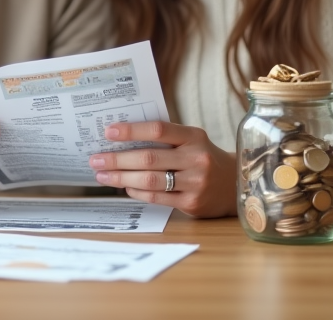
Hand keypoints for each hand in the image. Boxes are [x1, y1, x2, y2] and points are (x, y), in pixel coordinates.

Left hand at [88, 121, 235, 217]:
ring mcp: (195, 183)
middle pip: (149, 158)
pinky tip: (125, 187)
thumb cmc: (204, 157)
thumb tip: (123, 138)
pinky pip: (158, 197)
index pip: (158, 130)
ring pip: (150, 180)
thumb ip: (166, 138)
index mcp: (194, 137)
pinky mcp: (192, 203)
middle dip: (117, 159)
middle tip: (96, 159)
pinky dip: (137, 192)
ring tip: (103, 175)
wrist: (236, 184)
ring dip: (121, 178)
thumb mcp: (192, 140)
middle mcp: (196, 158)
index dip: (132, 130)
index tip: (109, 131)